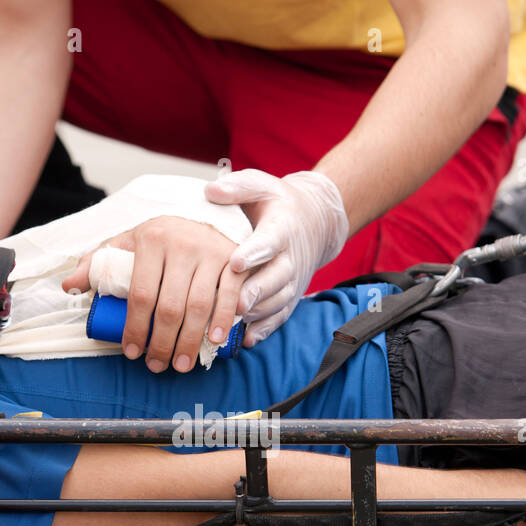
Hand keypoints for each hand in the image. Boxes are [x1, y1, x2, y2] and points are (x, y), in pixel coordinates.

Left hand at [61, 217, 245, 372]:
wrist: (199, 218)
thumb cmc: (158, 241)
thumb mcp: (125, 245)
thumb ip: (97, 264)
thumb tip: (68, 287)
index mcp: (150, 240)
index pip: (140, 294)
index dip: (135, 328)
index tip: (132, 351)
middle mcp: (182, 244)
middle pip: (170, 306)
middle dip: (161, 343)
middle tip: (156, 365)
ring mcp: (210, 251)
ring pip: (199, 306)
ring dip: (190, 341)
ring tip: (181, 364)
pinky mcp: (233, 259)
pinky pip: (229, 295)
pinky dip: (222, 320)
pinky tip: (213, 341)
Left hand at [205, 169, 348, 345]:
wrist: (314, 221)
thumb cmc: (275, 202)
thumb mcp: (260, 186)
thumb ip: (237, 188)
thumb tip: (211, 190)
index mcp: (281, 227)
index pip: (270, 241)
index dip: (254, 253)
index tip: (235, 262)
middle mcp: (290, 257)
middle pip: (276, 278)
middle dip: (256, 292)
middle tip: (234, 303)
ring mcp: (292, 280)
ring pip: (278, 301)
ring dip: (258, 313)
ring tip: (232, 322)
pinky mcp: (290, 297)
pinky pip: (280, 316)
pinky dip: (265, 329)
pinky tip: (246, 340)